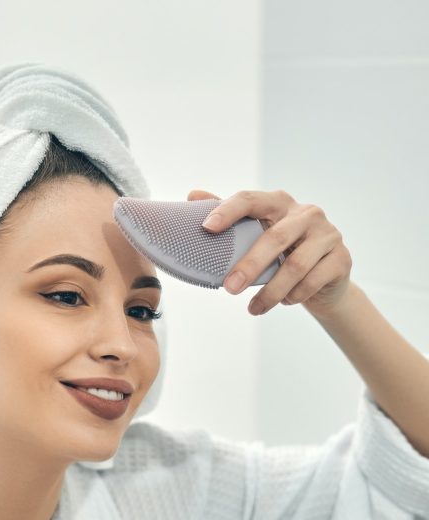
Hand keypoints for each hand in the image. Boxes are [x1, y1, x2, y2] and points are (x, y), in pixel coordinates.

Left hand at [187, 188, 352, 316]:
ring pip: (295, 266)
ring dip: (271, 291)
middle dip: (250, 265)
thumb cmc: (283, 254)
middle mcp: (307, 213)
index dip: (228, 211)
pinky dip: (293, 296)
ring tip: (253, 309)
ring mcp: (328, 235)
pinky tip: (283, 302)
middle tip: (229, 288)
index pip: (251, 199)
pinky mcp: (341, 259)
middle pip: (275, 238)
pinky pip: (312, 281)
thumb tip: (192, 195)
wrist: (325, 281)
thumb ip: (230, 217)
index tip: (207, 227)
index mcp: (280, 203)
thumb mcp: (257, 235)